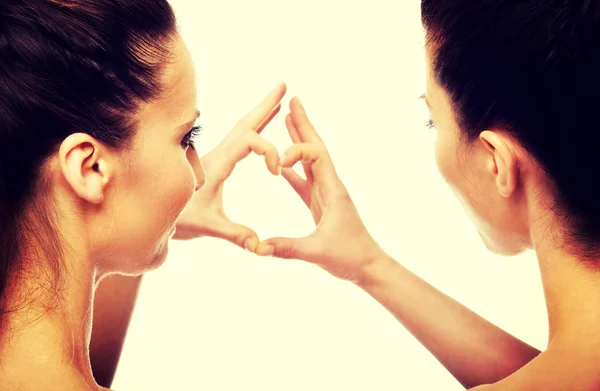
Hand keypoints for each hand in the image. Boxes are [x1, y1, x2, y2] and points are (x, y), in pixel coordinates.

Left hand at [173, 82, 285, 252]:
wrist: (152, 217)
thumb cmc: (178, 220)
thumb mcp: (207, 226)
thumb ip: (234, 233)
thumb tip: (259, 245)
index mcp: (218, 163)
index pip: (249, 141)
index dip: (268, 150)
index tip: (276, 171)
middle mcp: (217, 155)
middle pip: (245, 123)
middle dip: (265, 105)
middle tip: (283, 86)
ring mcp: (216, 157)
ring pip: (241, 129)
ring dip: (260, 115)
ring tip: (278, 102)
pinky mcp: (214, 164)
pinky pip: (237, 141)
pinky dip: (252, 130)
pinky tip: (257, 131)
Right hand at [256, 97, 386, 282]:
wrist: (367, 266)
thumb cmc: (349, 257)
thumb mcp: (317, 252)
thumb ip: (287, 248)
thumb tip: (258, 246)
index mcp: (333, 190)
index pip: (317, 155)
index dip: (297, 149)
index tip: (278, 162)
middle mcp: (330, 186)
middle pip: (316, 148)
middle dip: (304, 124)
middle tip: (294, 100)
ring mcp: (326, 194)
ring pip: (310, 161)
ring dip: (299, 140)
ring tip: (288, 121)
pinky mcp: (321, 205)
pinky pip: (305, 182)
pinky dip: (294, 170)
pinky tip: (284, 166)